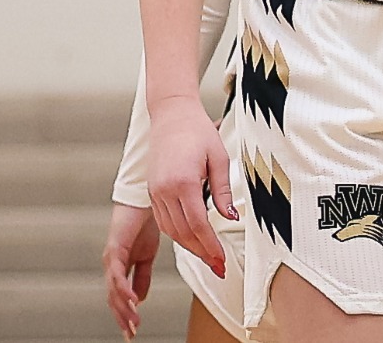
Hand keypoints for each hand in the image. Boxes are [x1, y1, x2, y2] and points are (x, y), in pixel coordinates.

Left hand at [102, 204, 159, 340]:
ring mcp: (111, 258)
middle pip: (114, 298)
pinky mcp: (114, 250)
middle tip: (131, 332)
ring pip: (114, 291)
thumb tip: (141, 297)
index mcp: (120, 266)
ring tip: (133, 321)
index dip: (124, 314)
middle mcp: (112, 265)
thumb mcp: (147, 256)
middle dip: (123, 317)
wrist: (144, 201)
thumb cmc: (143, 223)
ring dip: (123, 308)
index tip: (131, 330)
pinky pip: (118, 275)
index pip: (119, 296)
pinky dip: (124, 289)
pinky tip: (133, 300)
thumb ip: (142, 277)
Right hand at [146, 97, 235, 277]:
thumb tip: (231, 218)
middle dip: (202, 253)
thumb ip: (223, 191)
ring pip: (171, 230)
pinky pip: (163, 220)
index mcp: (183, 181)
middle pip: (183, 232)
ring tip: (208, 256)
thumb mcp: (219, 158)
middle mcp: (165, 190)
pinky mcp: (152, 191)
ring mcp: (155, 191)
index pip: (198, 224)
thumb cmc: (198, 132)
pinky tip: (191, 239)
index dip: (210, 246)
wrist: (172, 115)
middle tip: (219, 267)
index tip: (221, 261)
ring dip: (189, 246)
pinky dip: (177, 233)